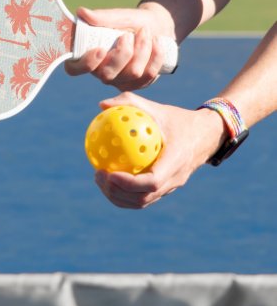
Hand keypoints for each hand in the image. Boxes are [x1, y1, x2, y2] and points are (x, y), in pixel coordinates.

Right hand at [65, 5, 174, 90]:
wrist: (156, 26)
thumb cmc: (130, 21)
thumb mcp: (118, 16)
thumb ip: (101, 17)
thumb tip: (81, 12)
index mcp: (87, 56)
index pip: (75, 69)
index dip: (86, 64)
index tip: (100, 49)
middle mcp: (101, 72)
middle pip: (107, 75)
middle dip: (123, 53)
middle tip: (128, 34)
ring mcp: (119, 81)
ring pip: (132, 73)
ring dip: (142, 49)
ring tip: (145, 32)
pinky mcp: (138, 84)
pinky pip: (148, 75)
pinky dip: (155, 55)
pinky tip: (156, 41)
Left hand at [93, 92, 227, 208]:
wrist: (206, 135)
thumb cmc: (178, 119)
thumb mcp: (157, 108)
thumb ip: (130, 103)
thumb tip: (101, 105)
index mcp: (176, 161)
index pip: (152, 181)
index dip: (129, 183)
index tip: (109, 173)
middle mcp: (175, 179)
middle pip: (143, 198)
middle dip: (117, 192)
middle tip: (98, 175)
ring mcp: (171, 187)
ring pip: (142, 202)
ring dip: (118, 196)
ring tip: (99, 179)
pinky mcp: (166, 189)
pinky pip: (143, 197)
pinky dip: (124, 194)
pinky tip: (108, 178)